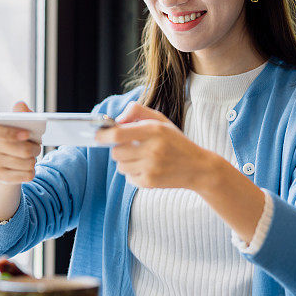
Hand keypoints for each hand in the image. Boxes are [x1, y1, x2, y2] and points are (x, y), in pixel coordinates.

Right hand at [0, 101, 41, 183]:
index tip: (27, 133)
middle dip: (33, 148)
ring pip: (25, 163)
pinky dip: (32, 170)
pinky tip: (28, 166)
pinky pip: (26, 175)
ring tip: (33, 155)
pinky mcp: (2, 176)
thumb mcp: (21, 122)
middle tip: (37, 147)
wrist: (12, 158)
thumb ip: (22, 113)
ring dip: (34, 159)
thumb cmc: (19, 136)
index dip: (10, 133)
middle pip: (18, 150)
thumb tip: (20, 105)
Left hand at [95, 102, 214, 189]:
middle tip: (129, 147)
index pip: (118, 134)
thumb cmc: (176, 141)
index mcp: (154, 130)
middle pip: (116, 152)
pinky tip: (147, 168)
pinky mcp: (150, 182)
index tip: (98, 135)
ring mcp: (151, 167)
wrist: (198, 168)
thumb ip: (137, 112)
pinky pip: (128, 178)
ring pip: (120, 166)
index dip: (103, 136)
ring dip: (126, 162)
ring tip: (141, 158)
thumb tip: (116, 121)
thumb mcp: (161, 120)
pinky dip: (133, 173)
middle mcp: (152, 149)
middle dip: (118, 149)